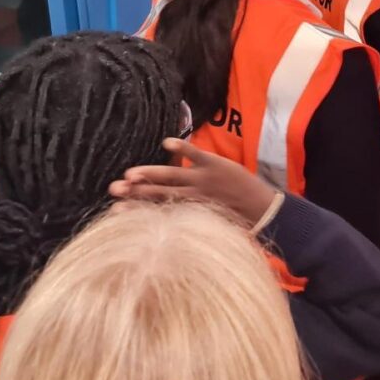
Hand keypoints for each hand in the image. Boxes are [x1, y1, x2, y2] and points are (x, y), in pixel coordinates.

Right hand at [110, 139, 276, 225]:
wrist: (265, 212)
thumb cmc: (238, 226)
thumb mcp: (211, 232)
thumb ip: (190, 228)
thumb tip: (169, 238)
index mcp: (190, 214)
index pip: (158, 212)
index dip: (136, 212)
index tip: (115, 212)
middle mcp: (193, 197)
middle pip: (158, 193)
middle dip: (135, 191)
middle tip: (114, 189)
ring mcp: (203, 179)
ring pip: (171, 175)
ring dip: (150, 173)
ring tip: (129, 173)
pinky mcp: (214, 165)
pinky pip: (195, 153)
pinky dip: (182, 146)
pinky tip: (165, 141)